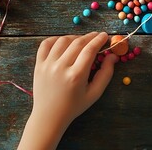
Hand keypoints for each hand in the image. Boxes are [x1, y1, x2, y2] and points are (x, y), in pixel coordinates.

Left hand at [18, 32, 117, 149]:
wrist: (49, 115)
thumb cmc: (74, 106)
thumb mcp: (94, 93)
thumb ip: (106, 74)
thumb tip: (113, 56)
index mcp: (76, 76)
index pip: (89, 50)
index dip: (98, 40)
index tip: (105, 36)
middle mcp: (60, 67)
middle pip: (77, 43)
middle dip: (90, 37)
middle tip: (97, 36)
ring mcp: (47, 64)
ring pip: (62, 41)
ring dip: (74, 37)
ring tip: (82, 41)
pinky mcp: (38, 64)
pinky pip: (46, 44)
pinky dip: (56, 39)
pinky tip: (64, 42)